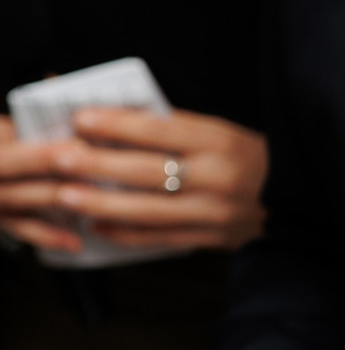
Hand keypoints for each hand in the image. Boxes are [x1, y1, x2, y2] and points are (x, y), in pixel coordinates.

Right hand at [0, 106, 94, 251]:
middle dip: (48, 164)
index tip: (77, 133)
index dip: (39, 135)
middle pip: (5, 166)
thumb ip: (7, 99)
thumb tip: (54, 81)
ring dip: (55, 198)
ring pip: (14, 200)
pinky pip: (15, 228)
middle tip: (88, 160)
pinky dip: (45, 236)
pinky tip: (74, 240)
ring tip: (93, 195)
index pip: (1, 133)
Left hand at [55, 108, 266, 251]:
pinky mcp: (211, 239)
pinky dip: (126, 233)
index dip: (119, 124)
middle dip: (99, 164)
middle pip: (149, 171)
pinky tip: (96, 225)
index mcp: (217, 141)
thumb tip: (106, 110)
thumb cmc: (237, 156)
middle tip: (59, 157)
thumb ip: (166, 126)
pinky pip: (161, 238)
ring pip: (150, 209)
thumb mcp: (214, 132)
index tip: (80, 118)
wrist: (291, 199)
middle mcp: (217, 177)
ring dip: (103, 203)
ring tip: (65, 195)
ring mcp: (214, 212)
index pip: (161, 129)